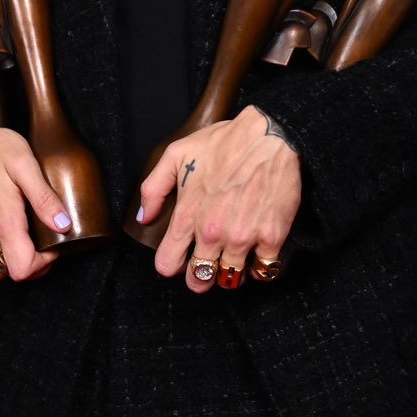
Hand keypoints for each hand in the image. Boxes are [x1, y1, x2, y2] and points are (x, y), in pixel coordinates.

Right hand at [0, 99, 68, 288]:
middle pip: (5, 275)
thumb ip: (43, 197)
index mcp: (1, 217)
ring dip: (0, 271)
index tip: (50, 248)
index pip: (23, 268)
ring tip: (14, 251)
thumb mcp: (24, 163)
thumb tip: (63, 225)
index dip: (42, 264)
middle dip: (26, 266)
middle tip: (37, 248)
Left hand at [139, 105, 300, 292]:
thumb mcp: (177, 154)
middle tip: (206, 267)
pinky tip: (257, 255)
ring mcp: (243, 238)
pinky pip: (264, 271)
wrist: (270, 136)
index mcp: (188, 216)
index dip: (171, 265)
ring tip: (232, 260)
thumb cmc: (225, 142)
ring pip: (230, 280)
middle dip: (200, 278)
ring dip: (230, 274)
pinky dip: (260, 268)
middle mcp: (213, 232)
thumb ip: (154, 188)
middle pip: (199, 280)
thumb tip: (145, 217)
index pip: (168, 264)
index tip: (179, 259)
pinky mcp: (271, 237)